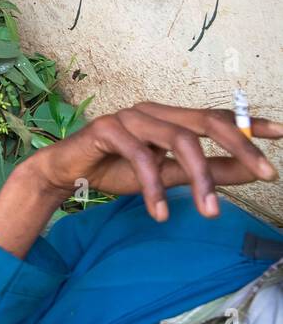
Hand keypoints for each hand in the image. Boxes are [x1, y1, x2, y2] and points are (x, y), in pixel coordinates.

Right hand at [23, 102, 279, 221]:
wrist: (62, 173)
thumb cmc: (113, 170)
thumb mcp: (167, 176)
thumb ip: (206, 172)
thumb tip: (251, 171)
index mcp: (169, 117)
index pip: (217, 116)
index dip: (250, 123)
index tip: (282, 132)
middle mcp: (153, 110)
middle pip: (206, 122)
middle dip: (240, 148)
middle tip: (267, 174)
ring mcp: (130, 117)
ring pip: (179, 141)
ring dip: (200, 178)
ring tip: (210, 212)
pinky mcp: (107, 129)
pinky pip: (141, 158)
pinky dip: (154, 188)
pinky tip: (160, 212)